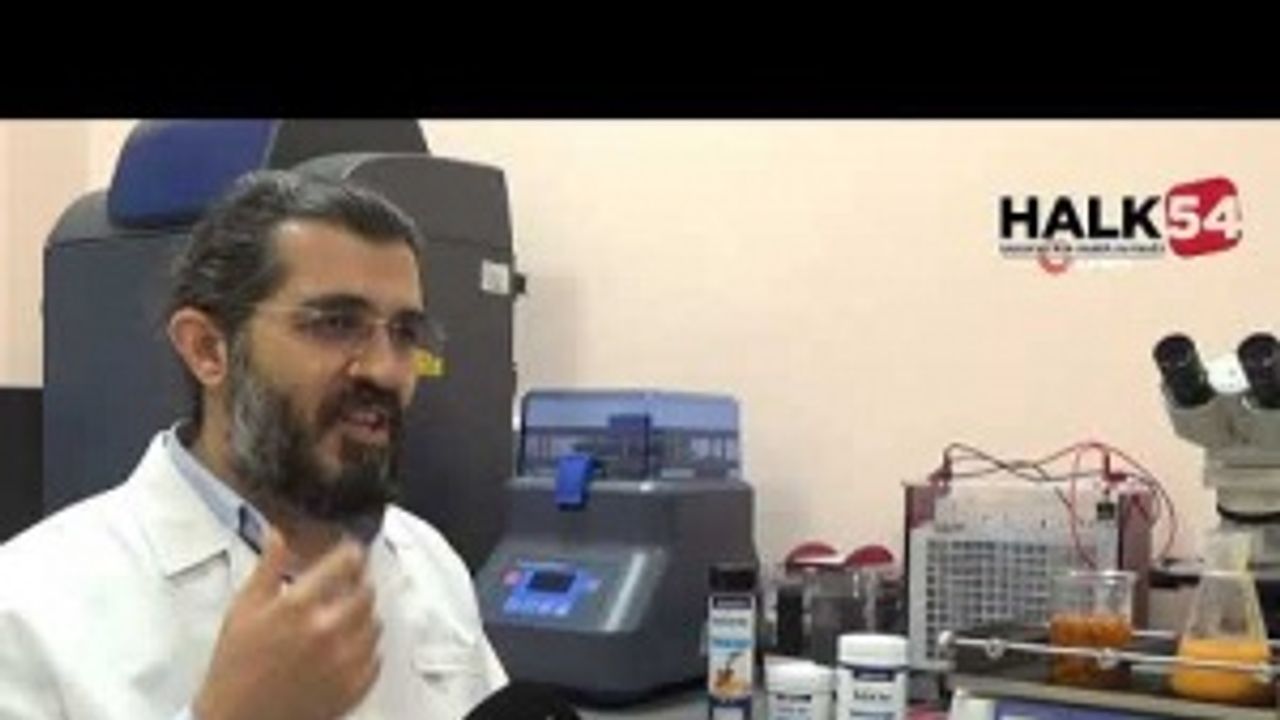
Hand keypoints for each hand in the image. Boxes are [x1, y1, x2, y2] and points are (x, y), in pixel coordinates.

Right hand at [193, 529, 380, 719]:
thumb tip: (278, 533)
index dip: (352, 552)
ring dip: (365, 614)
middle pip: (367, 592)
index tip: (351, 551)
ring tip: (346, 615)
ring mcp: (344, 662)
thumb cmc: (236, 665)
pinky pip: (376, 657)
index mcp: (299, 607)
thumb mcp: (243, 609)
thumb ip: (267, 567)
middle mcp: (327, 632)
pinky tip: (349, 646)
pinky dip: (366, 647)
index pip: (346, 564)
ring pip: (375, 623)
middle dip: (360, 582)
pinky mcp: (353, 688)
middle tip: (349, 583)